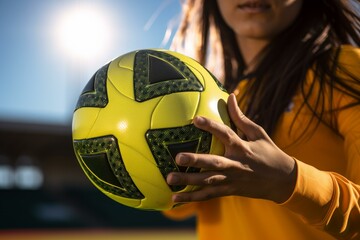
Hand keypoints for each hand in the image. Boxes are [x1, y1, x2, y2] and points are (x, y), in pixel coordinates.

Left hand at [166, 93, 296, 203]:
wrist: (282, 182)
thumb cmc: (269, 153)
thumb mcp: (258, 133)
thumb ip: (241, 117)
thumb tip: (231, 96)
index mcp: (243, 148)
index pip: (226, 135)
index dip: (211, 127)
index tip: (195, 119)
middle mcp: (236, 164)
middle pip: (213, 163)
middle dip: (196, 160)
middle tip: (177, 157)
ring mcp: (231, 180)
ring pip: (208, 182)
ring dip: (189, 181)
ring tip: (169, 179)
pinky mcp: (229, 191)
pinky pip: (208, 195)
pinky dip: (192, 197)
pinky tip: (175, 197)